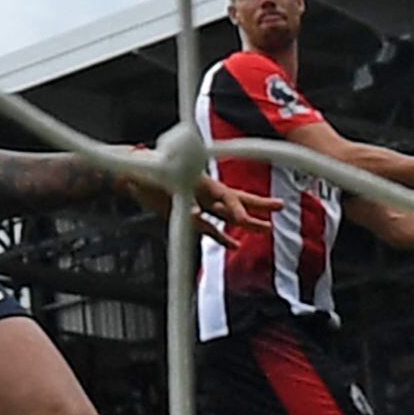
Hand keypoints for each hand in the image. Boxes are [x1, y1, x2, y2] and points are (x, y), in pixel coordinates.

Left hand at [124, 168, 278, 240]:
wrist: (134, 173)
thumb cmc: (143, 169)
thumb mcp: (147, 173)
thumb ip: (151, 180)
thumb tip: (160, 193)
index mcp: (196, 181)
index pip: (223, 194)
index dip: (234, 207)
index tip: (241, 219)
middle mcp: (201, 192)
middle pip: (235, 199)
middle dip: (258, 204)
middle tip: (279, 206)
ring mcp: (198, 203)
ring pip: (227, 215)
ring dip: (247, 222)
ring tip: (266, 227)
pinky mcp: (189, 215)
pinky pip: (210, 229)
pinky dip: (222, 237)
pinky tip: (233, 245)